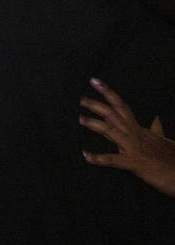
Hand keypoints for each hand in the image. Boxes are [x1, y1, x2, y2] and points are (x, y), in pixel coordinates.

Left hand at [80, 77, 174, 197]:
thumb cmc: (173, 159)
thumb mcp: (164, 141)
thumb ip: (156, 130)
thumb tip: (156, 119)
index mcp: (140, 130)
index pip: (121, 107)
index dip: (108, 93)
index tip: (94, 82)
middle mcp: (135, 135)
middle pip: (114, 114)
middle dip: (97, 105)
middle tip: (81, 99)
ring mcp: (134, 148)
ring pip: (111, 131)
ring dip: (94, 124)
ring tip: (80, 119)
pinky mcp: (134, 163)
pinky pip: (113, 159)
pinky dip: (98, 158)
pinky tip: (85, 156)